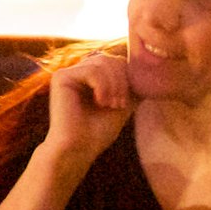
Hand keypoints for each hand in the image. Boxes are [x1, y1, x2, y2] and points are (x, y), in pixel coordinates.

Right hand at [45, 52, 137, 166]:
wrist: (78, 150)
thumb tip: (149, 71)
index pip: (116, 62)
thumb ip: (132, 87)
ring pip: (102, 62)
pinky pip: (91, 70)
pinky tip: (100, 102)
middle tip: (120, 104)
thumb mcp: (123, 104)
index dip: (127, 78)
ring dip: (113, 85)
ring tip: (112, 105)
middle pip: (110, 59)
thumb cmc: (98, 132)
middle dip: (121, 81)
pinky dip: (102, 86)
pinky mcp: (61, 77)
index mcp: (90, 77)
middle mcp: (77, 72)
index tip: (127, 103)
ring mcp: (68, 73)